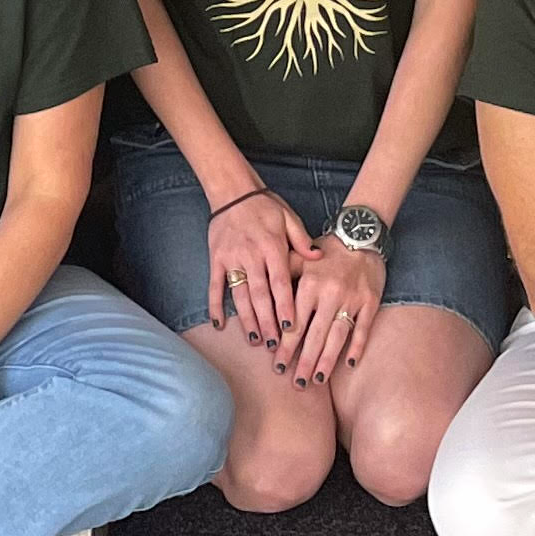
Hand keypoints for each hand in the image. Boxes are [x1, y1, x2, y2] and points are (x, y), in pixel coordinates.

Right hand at [205, 185, 314, 352]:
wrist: (232, 191)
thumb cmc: (265, 205)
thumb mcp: (288, 218)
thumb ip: (302, 240)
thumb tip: (319, 257)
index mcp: (272, 247)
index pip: (280, 283)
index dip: (285, 306)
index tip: (291, 328)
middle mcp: (251, 256)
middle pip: (260, 295)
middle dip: (268, 321)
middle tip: (274, 344)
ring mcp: (231, 259)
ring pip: (239, 295)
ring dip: (247, 319)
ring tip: (255, 339)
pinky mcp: (216, 259)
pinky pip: (215, 286)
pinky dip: (215, 306)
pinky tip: (219, 324)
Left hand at [281, 238, 383, 387]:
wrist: (360, 235)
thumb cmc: (327, 250)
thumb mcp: (300, 257)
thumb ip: (282, 276)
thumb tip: (262, 296)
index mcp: (309, 285)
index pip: (294, 323)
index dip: (285, 347)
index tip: (277, 365)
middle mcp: (329, 295)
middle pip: (314, 336)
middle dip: (303, 362)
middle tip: (296, 384)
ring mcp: (351, 300)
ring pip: (337, 337)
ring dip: (326, 361)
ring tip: (316, 380)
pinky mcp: (370, 302)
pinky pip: (362, 329)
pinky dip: (356, 347)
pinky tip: (349, 364)